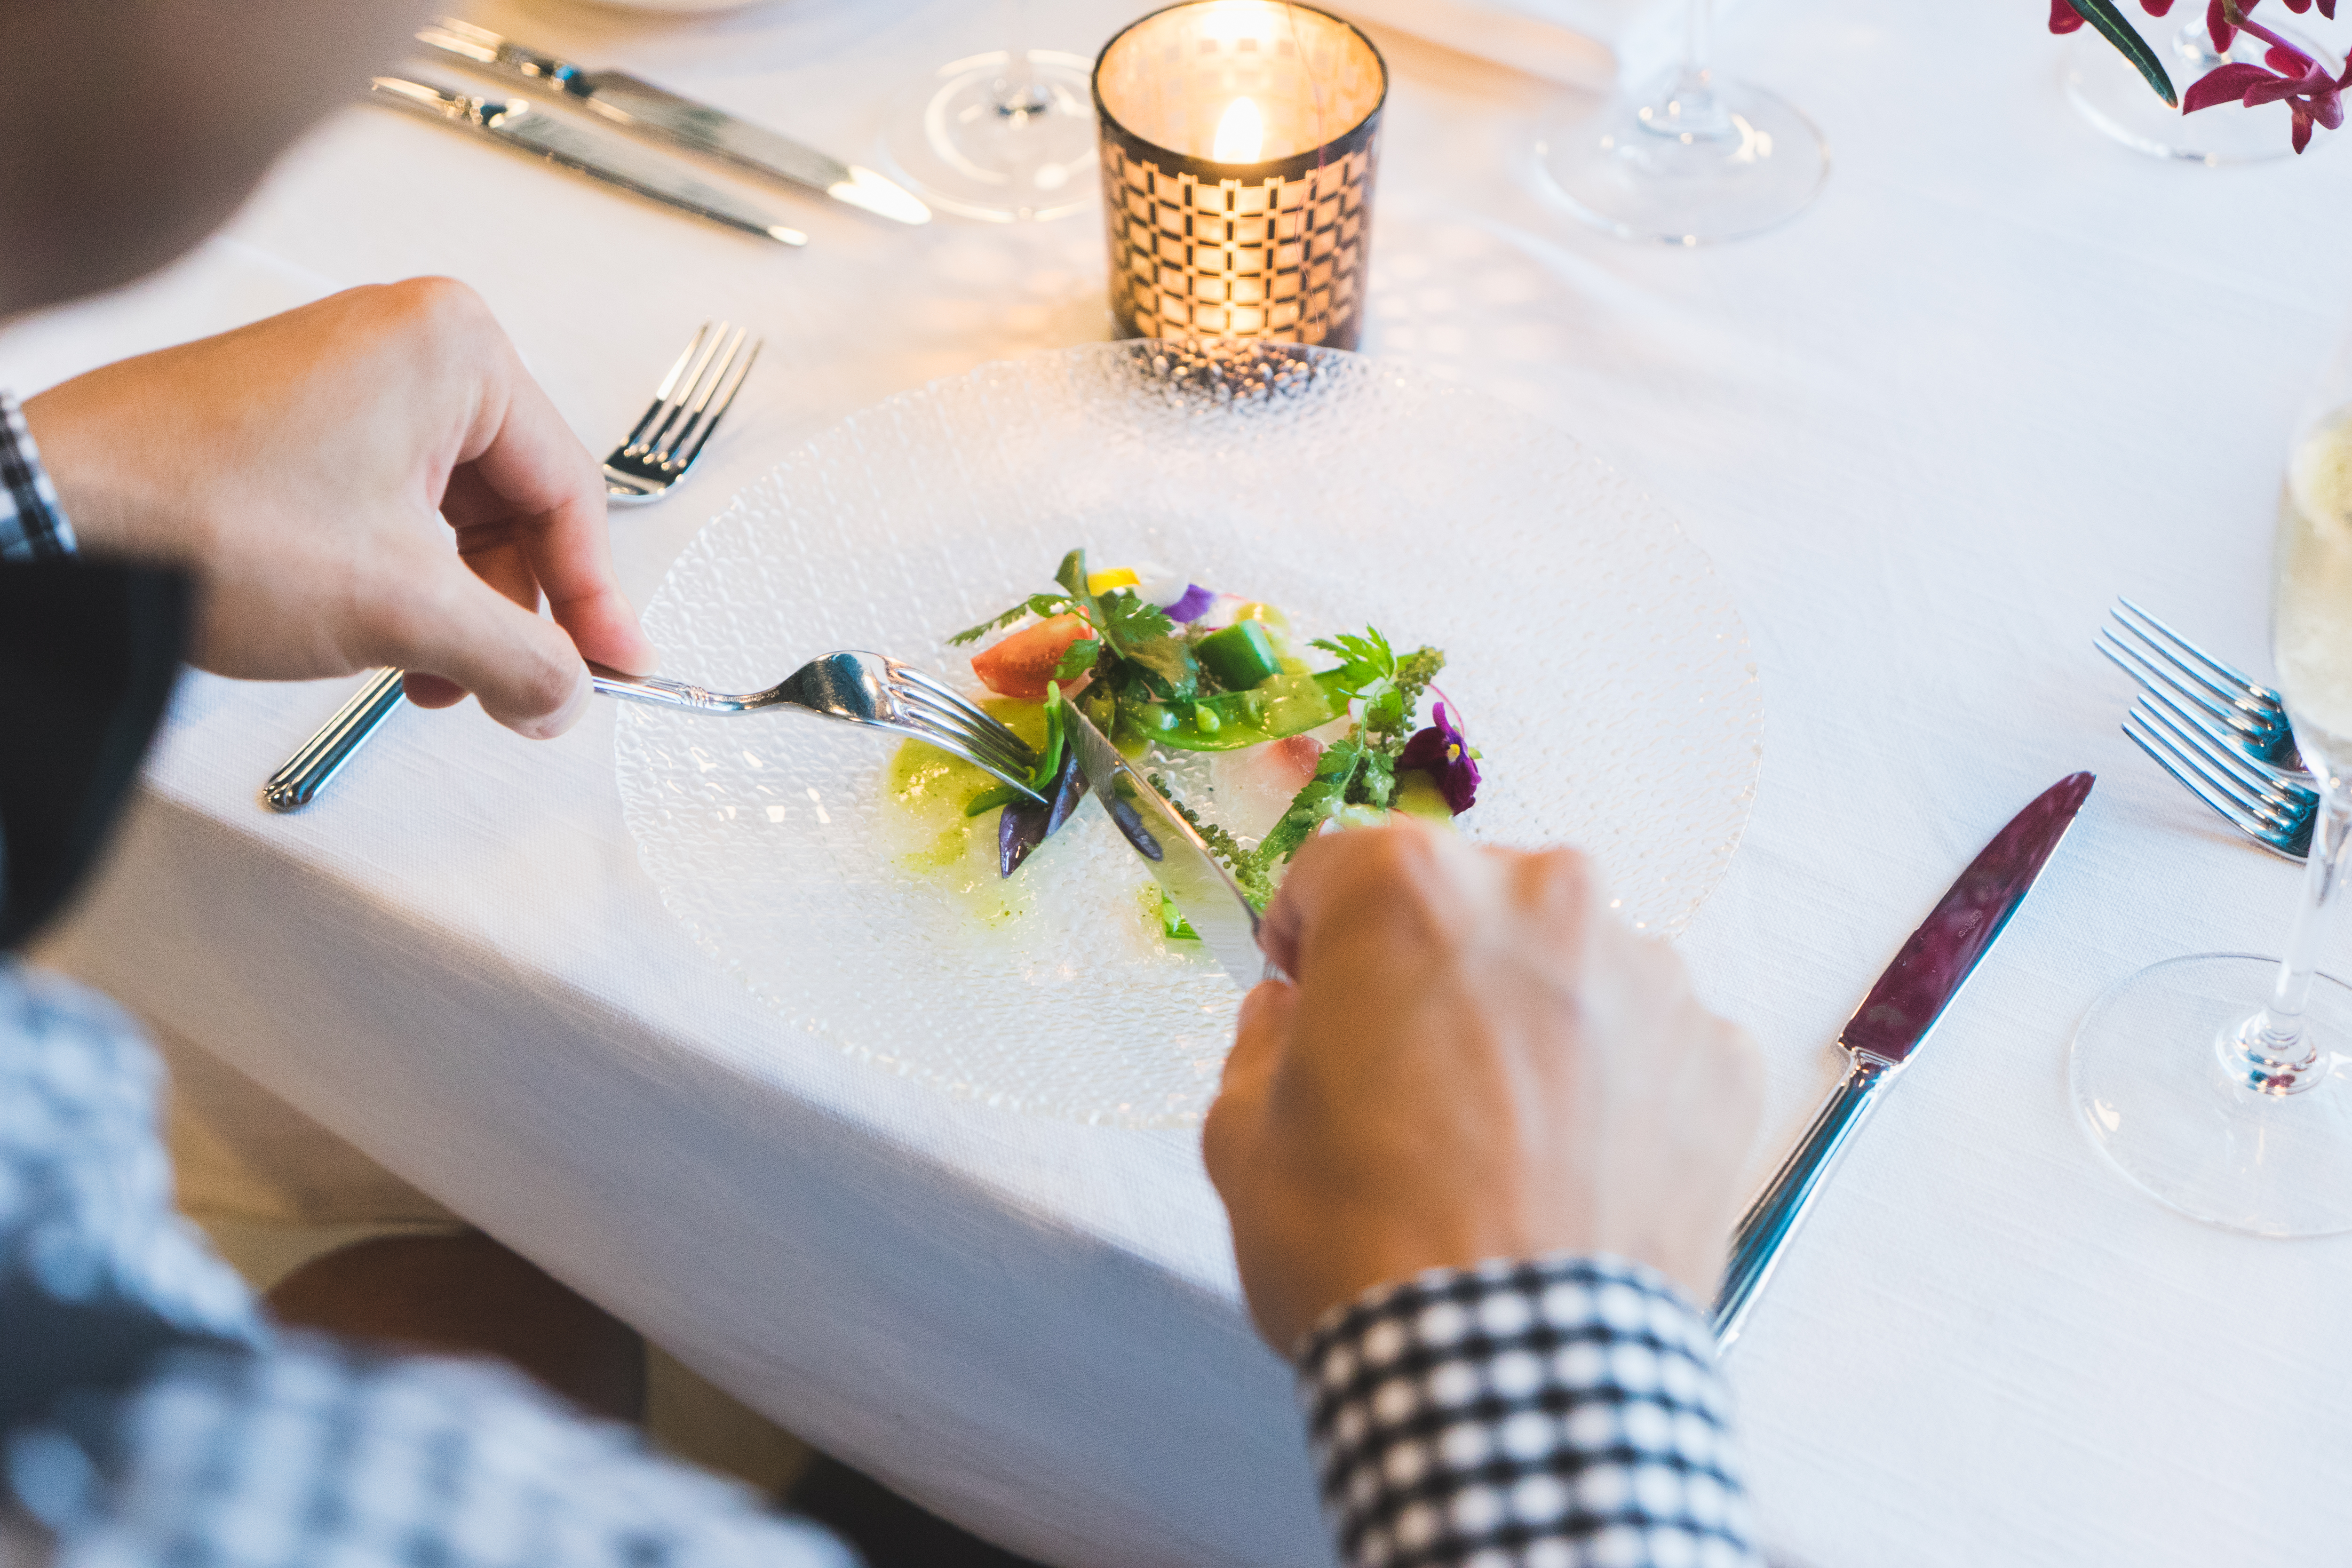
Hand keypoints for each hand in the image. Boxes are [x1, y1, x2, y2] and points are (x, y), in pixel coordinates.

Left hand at [24, 278, 655, 737]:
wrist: (48, 519)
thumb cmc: (198, 519)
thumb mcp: (404, 609)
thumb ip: (519, 658)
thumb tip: (568, 693)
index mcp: (454, 348)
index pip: (570, 491)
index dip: (594, 599)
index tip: (612, 666)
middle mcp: (404, 345)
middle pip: (515, 506)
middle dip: (514, 612)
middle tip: (516, 693)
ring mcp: (346, 379)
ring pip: (452, 517)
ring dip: (456, 610)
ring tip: (429, 677)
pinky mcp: (298, 421)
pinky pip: (391, 508)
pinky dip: (402, 583)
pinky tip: (383, 640)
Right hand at [1203, 822, 1762, 1350]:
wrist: (1512, 1381)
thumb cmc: (1363, 1248)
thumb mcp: (1242, 1139)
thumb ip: (1260, 1041)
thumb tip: (1293, 1016)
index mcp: (1412, 889)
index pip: (1339, 866)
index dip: (1311, 934)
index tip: (1311, 992)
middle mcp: (1547, 897)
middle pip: (1470, 900)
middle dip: (1434, 967)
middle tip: (1408, 1074)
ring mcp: (1653, 975)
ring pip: (1570, 967)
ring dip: (1533, 1020)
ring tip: (1503, 1136)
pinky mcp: (1725, 1058)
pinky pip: (1653, 1042)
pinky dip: (1618, 1085)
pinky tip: (1575, 1166)